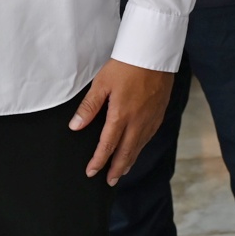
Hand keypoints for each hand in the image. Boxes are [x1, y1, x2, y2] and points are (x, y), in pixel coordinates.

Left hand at [69, 58, 173, 183]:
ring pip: (139, 147)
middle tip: (109, 181)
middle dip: (116, 169)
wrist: (153, 54)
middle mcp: (138, 122)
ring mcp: (151, 119)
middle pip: (126, 152)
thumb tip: (75, 126)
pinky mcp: (159, 114)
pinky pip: (149, 137)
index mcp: (121, 115)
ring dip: (129, 161)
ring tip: (121, 171)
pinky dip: (140, 148)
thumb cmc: (126, 65)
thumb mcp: (101, 84)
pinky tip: (136, 149)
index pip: (107, 145)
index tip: (91, 172)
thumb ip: (88, 107)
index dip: (99, 161)